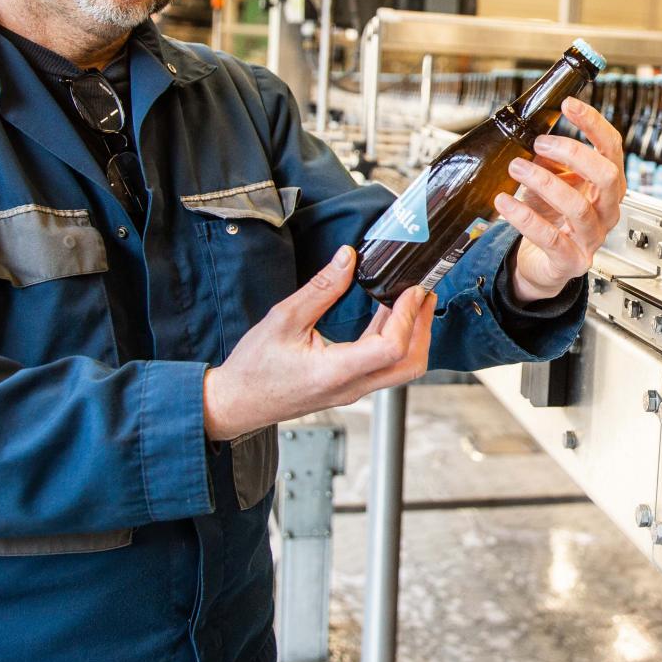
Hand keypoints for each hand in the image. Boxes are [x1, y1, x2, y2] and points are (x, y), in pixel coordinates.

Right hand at [202, 246, 434, 439]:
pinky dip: (395, 340)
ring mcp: (353, 390)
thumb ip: (321, 289)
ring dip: (414, 334)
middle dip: (424, 326)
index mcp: (335, 372)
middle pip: (410, 364)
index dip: (408, 316)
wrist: (236, 403)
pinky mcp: (349, 387)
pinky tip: (389, 315)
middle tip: (425, 293)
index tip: (412, 290)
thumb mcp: (283, 319)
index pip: (391, 348)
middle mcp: (351, 386)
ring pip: (401, 369)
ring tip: (414, 300)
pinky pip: (384, 367)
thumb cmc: (253, 369)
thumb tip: (347, 259)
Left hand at [495, 97, 625, 302]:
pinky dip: (524, 216)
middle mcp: (606, 211)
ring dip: (543, 181)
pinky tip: (506, 202)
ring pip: (577, 206)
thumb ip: (548, 161)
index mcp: (607, 187)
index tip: (569, 105)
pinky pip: (550, 237)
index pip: (612, 149)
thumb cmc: (551, 221)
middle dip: (573, 153)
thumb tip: (537, 137)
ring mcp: (592, 238)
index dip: (593, 124)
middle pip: (607, 176)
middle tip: (540, 143)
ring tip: (517, 168)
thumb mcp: (550, 182)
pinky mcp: (571, 261)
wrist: (542, 264)